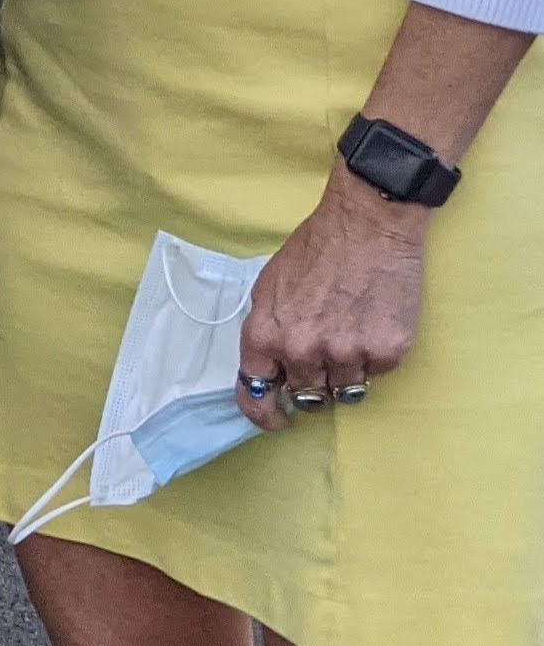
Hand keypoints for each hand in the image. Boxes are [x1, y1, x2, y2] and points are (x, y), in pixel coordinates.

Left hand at [235, 175, 426, 430]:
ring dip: (346, 371)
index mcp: (267, 335)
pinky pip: (378, 373)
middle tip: (323, 357)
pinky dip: (375, 356)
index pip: (256, 394)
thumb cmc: (314, 250)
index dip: (263, 414)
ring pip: (345, 391)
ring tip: (350, 332)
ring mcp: (348, 354)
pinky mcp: (388, 352)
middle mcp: (304, 351)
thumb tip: (272, 370)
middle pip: (307, 397)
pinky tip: (373, 322)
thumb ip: (269, 332)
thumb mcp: (270, 288)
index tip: (275, 420)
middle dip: (312, 383)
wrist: (367, 225)